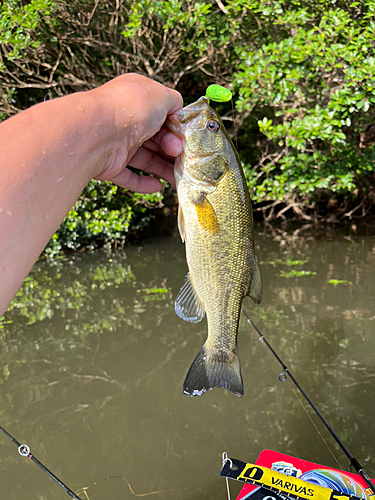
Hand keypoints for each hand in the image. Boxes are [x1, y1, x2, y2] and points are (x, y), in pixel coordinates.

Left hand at [93, 74, 182, 193]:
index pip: (162, 114)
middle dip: (172, 150)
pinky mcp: (110, 165)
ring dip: (163, 169)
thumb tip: (179, 111)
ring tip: (178, 179)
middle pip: (155, 138)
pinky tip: (158, 187)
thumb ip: (175, 102)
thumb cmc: (129, 109)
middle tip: (182, 158)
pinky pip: (128, 177)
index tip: (186, 138)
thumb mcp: (161, 96)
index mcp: (137, 99)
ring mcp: (117, 143)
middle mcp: (126, 119)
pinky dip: (143, 184)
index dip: (176, 128)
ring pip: (145, 159)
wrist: (97, 132)